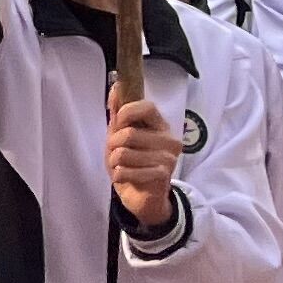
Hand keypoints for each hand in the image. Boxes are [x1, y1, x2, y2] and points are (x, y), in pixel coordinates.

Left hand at [105, 96, 179, 226]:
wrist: (142, 196)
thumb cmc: (132, 162)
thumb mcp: (121, 135)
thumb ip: (119, 113)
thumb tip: (116, 85)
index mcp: (160, 126)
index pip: (147, 107)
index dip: (127, 112)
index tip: (118, 123)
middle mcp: (169, 140)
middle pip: (128, 133)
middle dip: (113, 145)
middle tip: (117, 154)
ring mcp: (168, 158)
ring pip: (124, 153)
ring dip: (114, 162)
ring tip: (122, 166)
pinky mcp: (162, 175)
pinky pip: (126, 171)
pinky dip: (119, 175)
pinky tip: (127, 177)